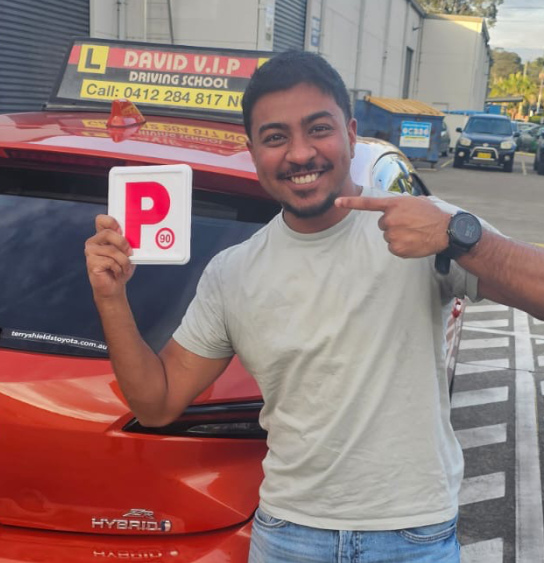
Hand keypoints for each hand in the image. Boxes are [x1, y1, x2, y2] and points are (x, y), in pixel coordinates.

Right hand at [85, 214, 135, 298]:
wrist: (114, 287)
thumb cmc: (121, 268)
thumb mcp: (128, 253)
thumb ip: (128, 243)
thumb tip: (132, 238)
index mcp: (103, 236)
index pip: (102, 220)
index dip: (111, 221)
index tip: (121, 230)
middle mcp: (94, 241)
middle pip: (108, 233)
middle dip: (123, 243)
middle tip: (130, 253)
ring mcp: (90, 251)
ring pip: (112, 250)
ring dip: (124, 261)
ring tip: (124, 268)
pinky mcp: (91, 262)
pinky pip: (110, 262)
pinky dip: (119, 268)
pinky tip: (117, 272)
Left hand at [335, 194, 449, 257]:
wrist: (445, 231)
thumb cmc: (432, 215)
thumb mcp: (415, 202)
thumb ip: (400, 204)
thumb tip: (394, 209)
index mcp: (394, 204)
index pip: (368, 203)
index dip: (351, 202)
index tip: (337, 202)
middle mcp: (390, 218)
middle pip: (382, 223)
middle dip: (393, 224)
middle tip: (409, 224)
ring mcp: (392, 234)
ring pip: (388, 236)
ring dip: (398, 235)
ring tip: (413, 232)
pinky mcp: (395, 248)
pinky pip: (392, 247)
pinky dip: (401, 246)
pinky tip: (413, 241)